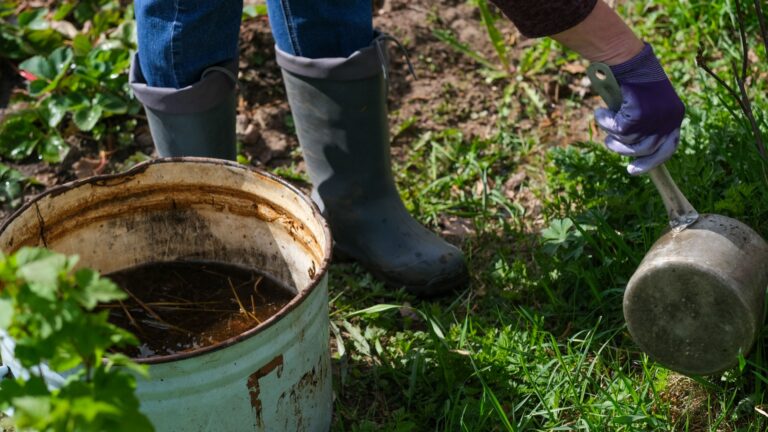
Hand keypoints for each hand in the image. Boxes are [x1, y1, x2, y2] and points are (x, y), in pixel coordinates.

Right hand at [594, 44, 684, 174]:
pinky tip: (601, 111)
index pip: (669, 147)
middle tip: (610, 144)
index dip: (651, 162)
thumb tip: (634, 148)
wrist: (629, 59)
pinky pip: (617, 130)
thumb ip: (646, 123)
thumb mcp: (647, 103)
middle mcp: (670, 119)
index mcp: (675, 115)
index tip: (633, 170)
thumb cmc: (634, 78)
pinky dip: (605, 122)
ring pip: (629, 141)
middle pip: (646, 150)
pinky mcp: (639, 115)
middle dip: (624, 151)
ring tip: (605, 118)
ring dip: (612, 133)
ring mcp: (656, 118)